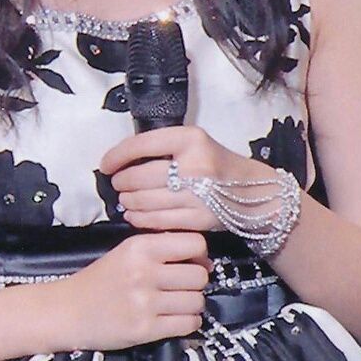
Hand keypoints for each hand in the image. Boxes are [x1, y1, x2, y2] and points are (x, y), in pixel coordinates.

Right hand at [51, 231, 210, 350]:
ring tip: (175, 305)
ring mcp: (145, 303)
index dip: (199, 255)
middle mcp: (144, 273)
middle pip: (199, 276)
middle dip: (195, 283)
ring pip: (197, 301)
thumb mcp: (126, 253)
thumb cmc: (99, 281)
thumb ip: (161, 250)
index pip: (194, 243)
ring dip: (191, 305)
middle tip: (180, 288)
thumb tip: (205, 261)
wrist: (67, 312)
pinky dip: (187, 323)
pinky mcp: (145, 330)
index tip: (192, 262)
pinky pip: (189, 324)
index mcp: (139, 247)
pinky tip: (173, 319)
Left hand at [101, 126, 275, 231]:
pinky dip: (139, 218)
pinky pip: (157, 220)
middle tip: (117, 185)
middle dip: (121, 183)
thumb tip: (121, 160)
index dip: (116, 156)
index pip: (141, 145)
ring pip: (144, 201)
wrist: (254, 192)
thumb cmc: (216, 164)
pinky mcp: (199, 219)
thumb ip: (163, 148)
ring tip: (126, 200)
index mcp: (191, 139)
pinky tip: (135, 215)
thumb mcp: (195, 144)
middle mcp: (195, 165)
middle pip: (139, 177)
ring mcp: (198, 194)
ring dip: (127, 202)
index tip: (105, 165)